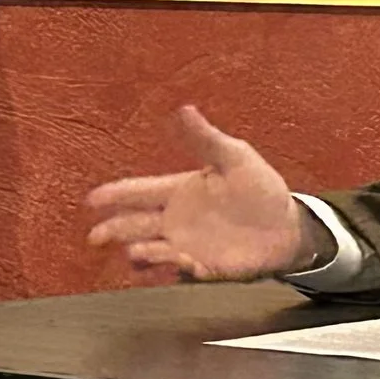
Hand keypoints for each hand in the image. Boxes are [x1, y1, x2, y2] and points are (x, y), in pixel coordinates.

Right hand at [84, 105, 314, 282]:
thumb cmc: (260, 189)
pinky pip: (179, 269)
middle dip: (112, 230)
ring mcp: (187, 244)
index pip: (139, 192)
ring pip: (150, 250)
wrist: (287, 227)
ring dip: (140, 252)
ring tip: (135, 252)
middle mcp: (176, 220)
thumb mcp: (236, 158)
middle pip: (134, 225)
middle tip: (94, 237)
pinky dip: (173, 267)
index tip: (92, 199)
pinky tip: (177, 262)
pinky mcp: (202, 267)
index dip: (115, 194)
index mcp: (179, 191)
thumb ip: (206, 139)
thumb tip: (184, 109)